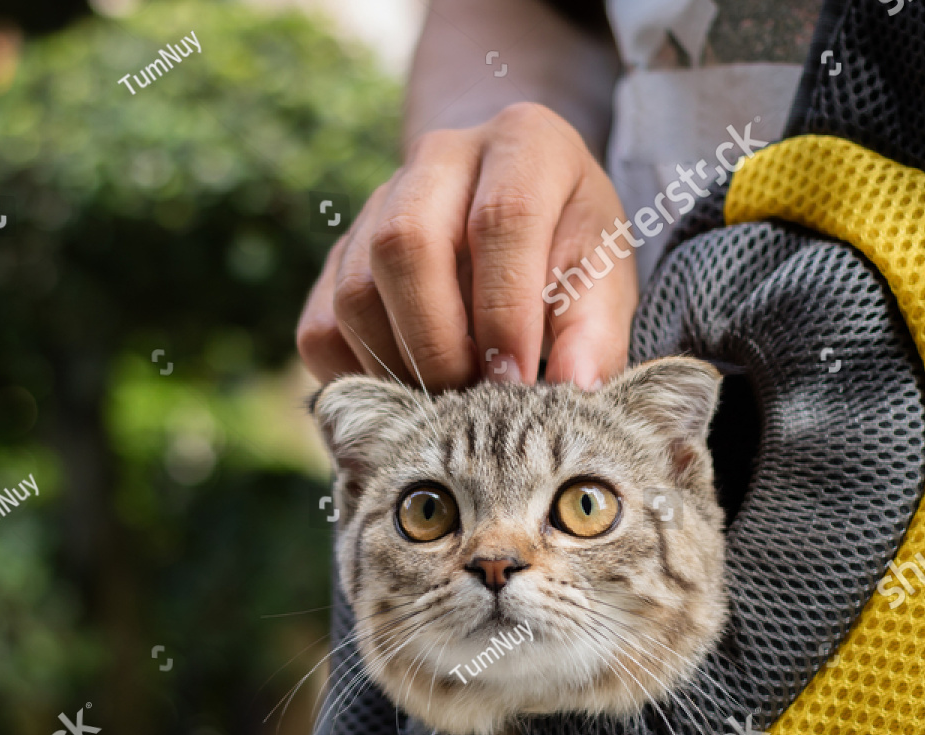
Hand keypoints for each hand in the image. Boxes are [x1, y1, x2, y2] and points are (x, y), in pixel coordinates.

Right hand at [296, 102, 637, 391]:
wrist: (514, 218)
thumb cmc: (566, 254)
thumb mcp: (603, 281)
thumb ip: (595, 332)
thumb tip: (577, 387)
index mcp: (524, 143)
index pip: (501, 218)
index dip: (505, 310)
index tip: (516, 381)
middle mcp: (440, 157)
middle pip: (405, 244)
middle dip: (437, 343)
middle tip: (472, 398)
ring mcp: (376, 203)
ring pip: (355, 292)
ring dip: (397, 366)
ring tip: (446, 402)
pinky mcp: (337, 255)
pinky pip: (321, 327)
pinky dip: (358, 376)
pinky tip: (407, 392)